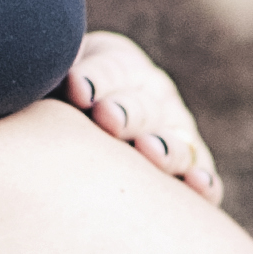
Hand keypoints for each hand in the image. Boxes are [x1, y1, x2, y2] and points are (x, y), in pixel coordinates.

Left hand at [65, 28, 222, 205]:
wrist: (84, 124)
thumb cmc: (58, 101)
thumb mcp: (52, 78)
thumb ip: (49, 76)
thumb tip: (50, 79)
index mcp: (118, 68)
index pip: (110, 70)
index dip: (96, 79)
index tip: (77, 89)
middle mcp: (154, 98)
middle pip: (143, 107)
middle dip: (125, 112)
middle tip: (106, 116)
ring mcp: (175, 134)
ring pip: (176, 142)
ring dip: (164, 147)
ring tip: (147, 150)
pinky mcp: (189, 169)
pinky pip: (202, 179)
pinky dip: (203, 182)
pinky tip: (197, 186)